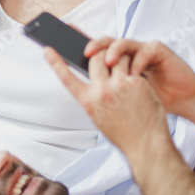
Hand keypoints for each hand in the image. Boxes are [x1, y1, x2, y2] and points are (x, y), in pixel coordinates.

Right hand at [46, 47, 170, 159]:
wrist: (146, 144)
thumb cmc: (123, 134)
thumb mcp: (99, 117)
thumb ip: (94, 97)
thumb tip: (95, 79)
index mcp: (88, 102)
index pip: (67, 78)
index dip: (55, 62)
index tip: (47, 50)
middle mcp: (102, 92)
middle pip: (96, 57)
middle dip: (101, 53)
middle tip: (107, 56)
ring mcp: (120, 86)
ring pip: (118, 57)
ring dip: (121, 59)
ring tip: (126, 70)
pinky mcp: (137, 83)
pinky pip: (134, 67)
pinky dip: (137, 70)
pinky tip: (140, 84)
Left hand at [84, 38, 194, 116]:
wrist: (181, 98)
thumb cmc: (152, 97)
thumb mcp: (124, 95)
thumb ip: (108, 88)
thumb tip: (83, 89)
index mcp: (116, 62)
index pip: (93, 50)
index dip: (78, 43)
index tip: (59, 40)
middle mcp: (126, 53)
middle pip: (105, 43)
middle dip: (93, 46)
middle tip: (85, 53)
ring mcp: (141, 49)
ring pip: (123, 42)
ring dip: (114, 51)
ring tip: (109, 62)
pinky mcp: (158, 50)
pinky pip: (145, 50)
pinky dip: (139, 62)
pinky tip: (135, 73)